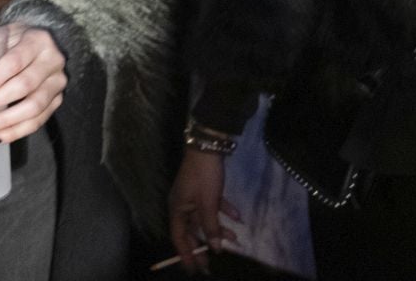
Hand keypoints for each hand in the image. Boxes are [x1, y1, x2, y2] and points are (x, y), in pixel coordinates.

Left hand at [0, 24, 66, 144]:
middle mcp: (52, 61)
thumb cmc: (13, 40)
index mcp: (36, 40)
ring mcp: (57, 82)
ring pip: (34, 107)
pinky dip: (18, 131)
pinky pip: (39, 120)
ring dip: (7, 122)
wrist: (41, 43)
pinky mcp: (57, 100)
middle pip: (25, 86)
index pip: (14, 62)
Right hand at [167, 149, 239, 272]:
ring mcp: (193, 197)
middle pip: (192, 231)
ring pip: (204, 219)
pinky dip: (224, 212)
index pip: (179, 238)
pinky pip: (212, 206)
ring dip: (218, 229)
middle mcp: (182, 205)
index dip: (185, 255)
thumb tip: (215, 248)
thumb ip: (211, 227)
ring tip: (235, 239)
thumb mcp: (208, 203)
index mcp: (177, 209)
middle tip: (210, 265)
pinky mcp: (203, 189)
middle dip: (202, 247)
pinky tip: (238, 217)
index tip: (194, 270)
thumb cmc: (203, 177)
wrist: (207, 147)